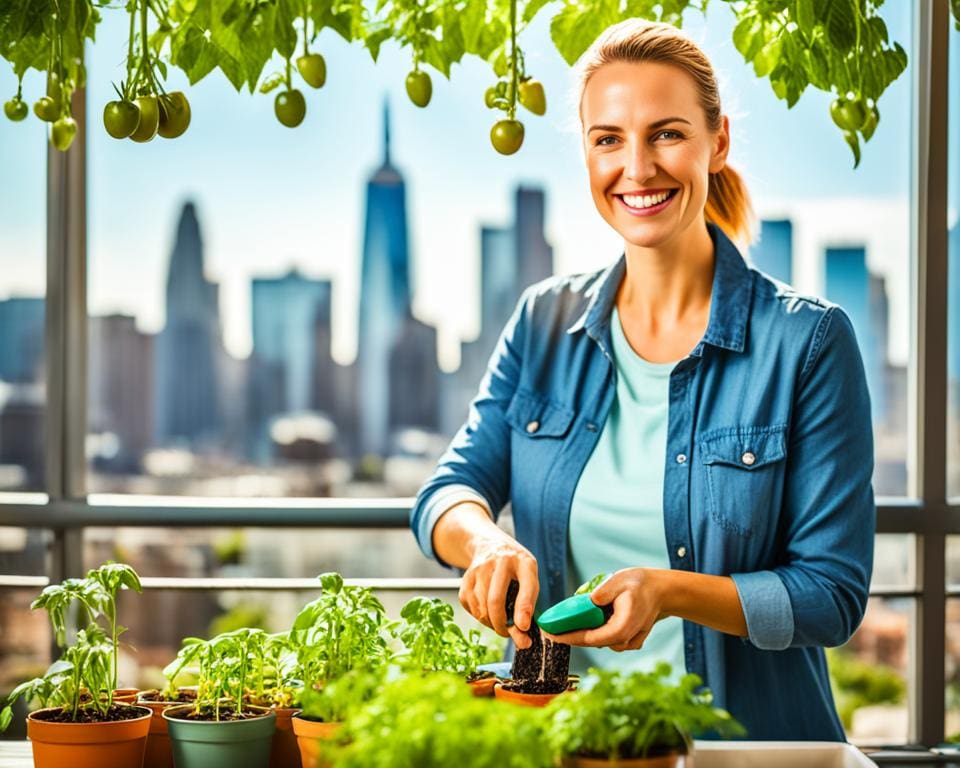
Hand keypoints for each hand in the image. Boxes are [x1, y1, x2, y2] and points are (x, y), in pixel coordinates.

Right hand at [459, 536, 538, 649]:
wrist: (492, 545)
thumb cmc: (516, 572)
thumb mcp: (528, 583)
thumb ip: (527, 611)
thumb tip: (523, 643)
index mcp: (524, 563)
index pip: (526, 586)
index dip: (524, 608)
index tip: (523, 627)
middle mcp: (502, 561)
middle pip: (495, 600)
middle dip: (501, 624)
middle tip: (506, 632)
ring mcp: (481, 566)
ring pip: (480, 605)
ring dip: (489, 622)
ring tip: (498, 621)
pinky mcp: (466, 575)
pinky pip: (468, 603)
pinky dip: (477, 615)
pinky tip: (485, 611)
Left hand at [541, 568, 666, 651]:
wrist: (662, 591)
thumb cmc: (641, 584)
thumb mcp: (620, 581)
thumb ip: (604, 592)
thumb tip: (589, 601)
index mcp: (622, 628)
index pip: (589, 638)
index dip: (567, 637)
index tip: (549, 634)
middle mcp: (625, 639)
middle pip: (591, 642)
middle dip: (570, 635)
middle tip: (550, 627)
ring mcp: (627, 642)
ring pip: (598, 641)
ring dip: (582, 632)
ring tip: (564, 621)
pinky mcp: (628, 640)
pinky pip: (606, 638)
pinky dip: (595, 631)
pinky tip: (587, 620)